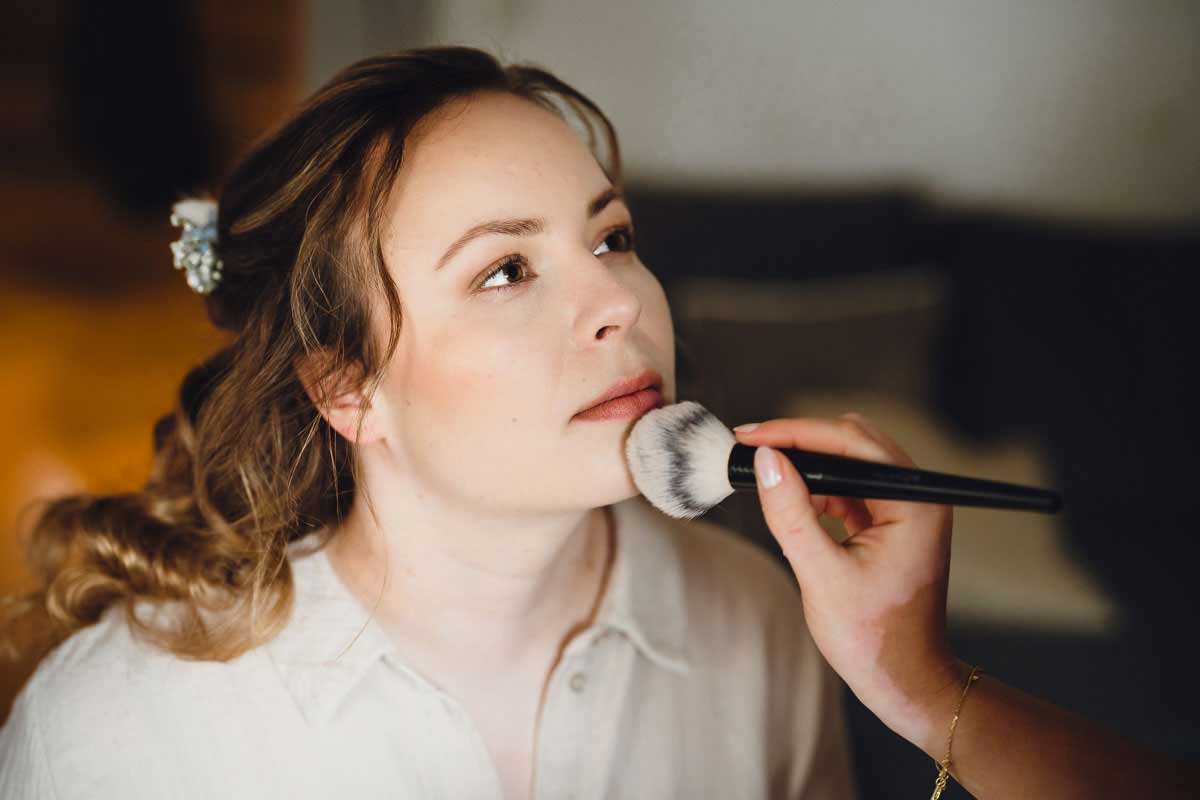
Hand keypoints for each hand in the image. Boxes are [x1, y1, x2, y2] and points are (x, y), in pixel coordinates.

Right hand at [735, 413, 965, 750]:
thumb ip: (791, 513)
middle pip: (851, 441)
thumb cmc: (873, 638)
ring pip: (848, 460)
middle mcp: (917, 495)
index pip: (851, 443)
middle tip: (749, 447)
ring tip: (760, 471)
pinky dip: (816, 485)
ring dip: (805, 462)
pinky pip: (849, 486)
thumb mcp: (820, 574)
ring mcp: (905, 507)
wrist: (903, 680)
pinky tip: (788, 496)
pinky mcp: (890, 520)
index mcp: (914, 503)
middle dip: (798, 441)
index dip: (796, 433)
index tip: (751, 437)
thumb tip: (764, 461)